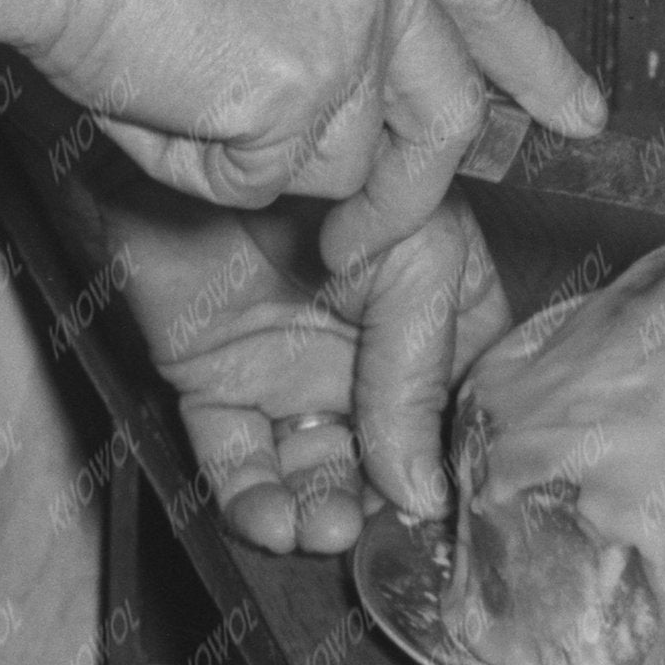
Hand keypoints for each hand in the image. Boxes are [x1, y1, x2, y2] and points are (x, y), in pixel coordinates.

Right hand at [56, 0, 595, 229]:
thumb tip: (336, 56)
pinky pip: (271, 184)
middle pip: (445, 115)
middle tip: (355, 250)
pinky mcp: (308, 95)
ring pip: (350, 165)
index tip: (579, 118)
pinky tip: (166, 103)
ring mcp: (357, 29)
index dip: (535, 62)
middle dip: (406, 198)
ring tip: (183, 94)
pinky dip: (212, 173)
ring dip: (267, 166)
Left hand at [108, 193, 510, 554]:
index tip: (463, 521)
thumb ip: (417, 372)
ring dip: (322, 514)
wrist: (199, 124)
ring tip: (326, 528)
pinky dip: (251, 501)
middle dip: (385, 507)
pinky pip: (237, 459)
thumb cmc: (332, 162)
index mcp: (438, 308)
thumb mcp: (413, 256)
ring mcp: (294, 367)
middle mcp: (369, 349)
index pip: (465, 407)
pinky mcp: (217, 380)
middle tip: (382, 541)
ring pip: (315, 469)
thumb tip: (424, 495)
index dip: (463, 465)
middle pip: (388, 456)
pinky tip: (270, 519)